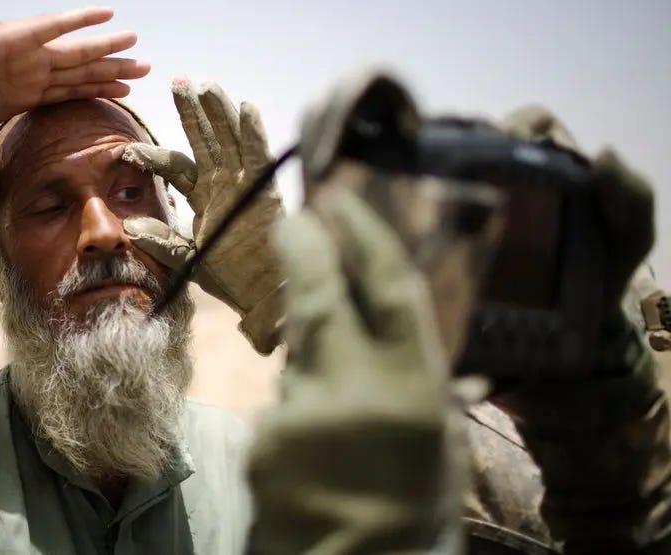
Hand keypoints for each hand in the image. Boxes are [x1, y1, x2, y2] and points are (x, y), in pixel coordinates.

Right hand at [0, 6, 149, 204]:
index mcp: (20, 93)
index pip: (69, 92)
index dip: (97, 90)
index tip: (125, 92)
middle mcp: (29, 71)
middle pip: (82, 72)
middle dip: (113, 70)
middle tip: (144, 68)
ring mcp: (26, 53)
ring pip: (78, 51)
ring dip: (108, 47)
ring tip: (136, 41)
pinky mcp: (18, 37)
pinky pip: (56, 25)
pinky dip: (81, 20)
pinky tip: (107, 13)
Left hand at [121, 79, 284, 353]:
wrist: (264, 294)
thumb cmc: (229, 277)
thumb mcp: (186, 259)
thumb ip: (161, 242)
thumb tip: (131, 228)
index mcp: (200, 194)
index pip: (173, 166)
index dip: (151, 156)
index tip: (125, 150)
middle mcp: (221, 182)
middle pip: (203, 139)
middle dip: (192, 111)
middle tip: (178, 82)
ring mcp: (244, 182)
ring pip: (229, 138)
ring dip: (218, 112)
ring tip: (206, 86)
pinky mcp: (265, 190)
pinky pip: (257, 155)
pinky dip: (252, 133)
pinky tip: (245, 108)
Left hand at [249, 192, 456, 552]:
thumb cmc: (413, 503)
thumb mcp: (443, 441)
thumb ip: (422, 379)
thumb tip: (402, 321)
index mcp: (413, 391)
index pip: (390, 291)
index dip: (365, 238)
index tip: (342, 200)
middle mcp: (352, 394)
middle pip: (321, 299)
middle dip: (305, 250)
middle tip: (293, 219)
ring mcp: (298, 417)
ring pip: (298, 357)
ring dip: (312, 361)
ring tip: (342, 406)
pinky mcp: (260, 439)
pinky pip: (279, 404)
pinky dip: (297, 414)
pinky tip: (317, 449)